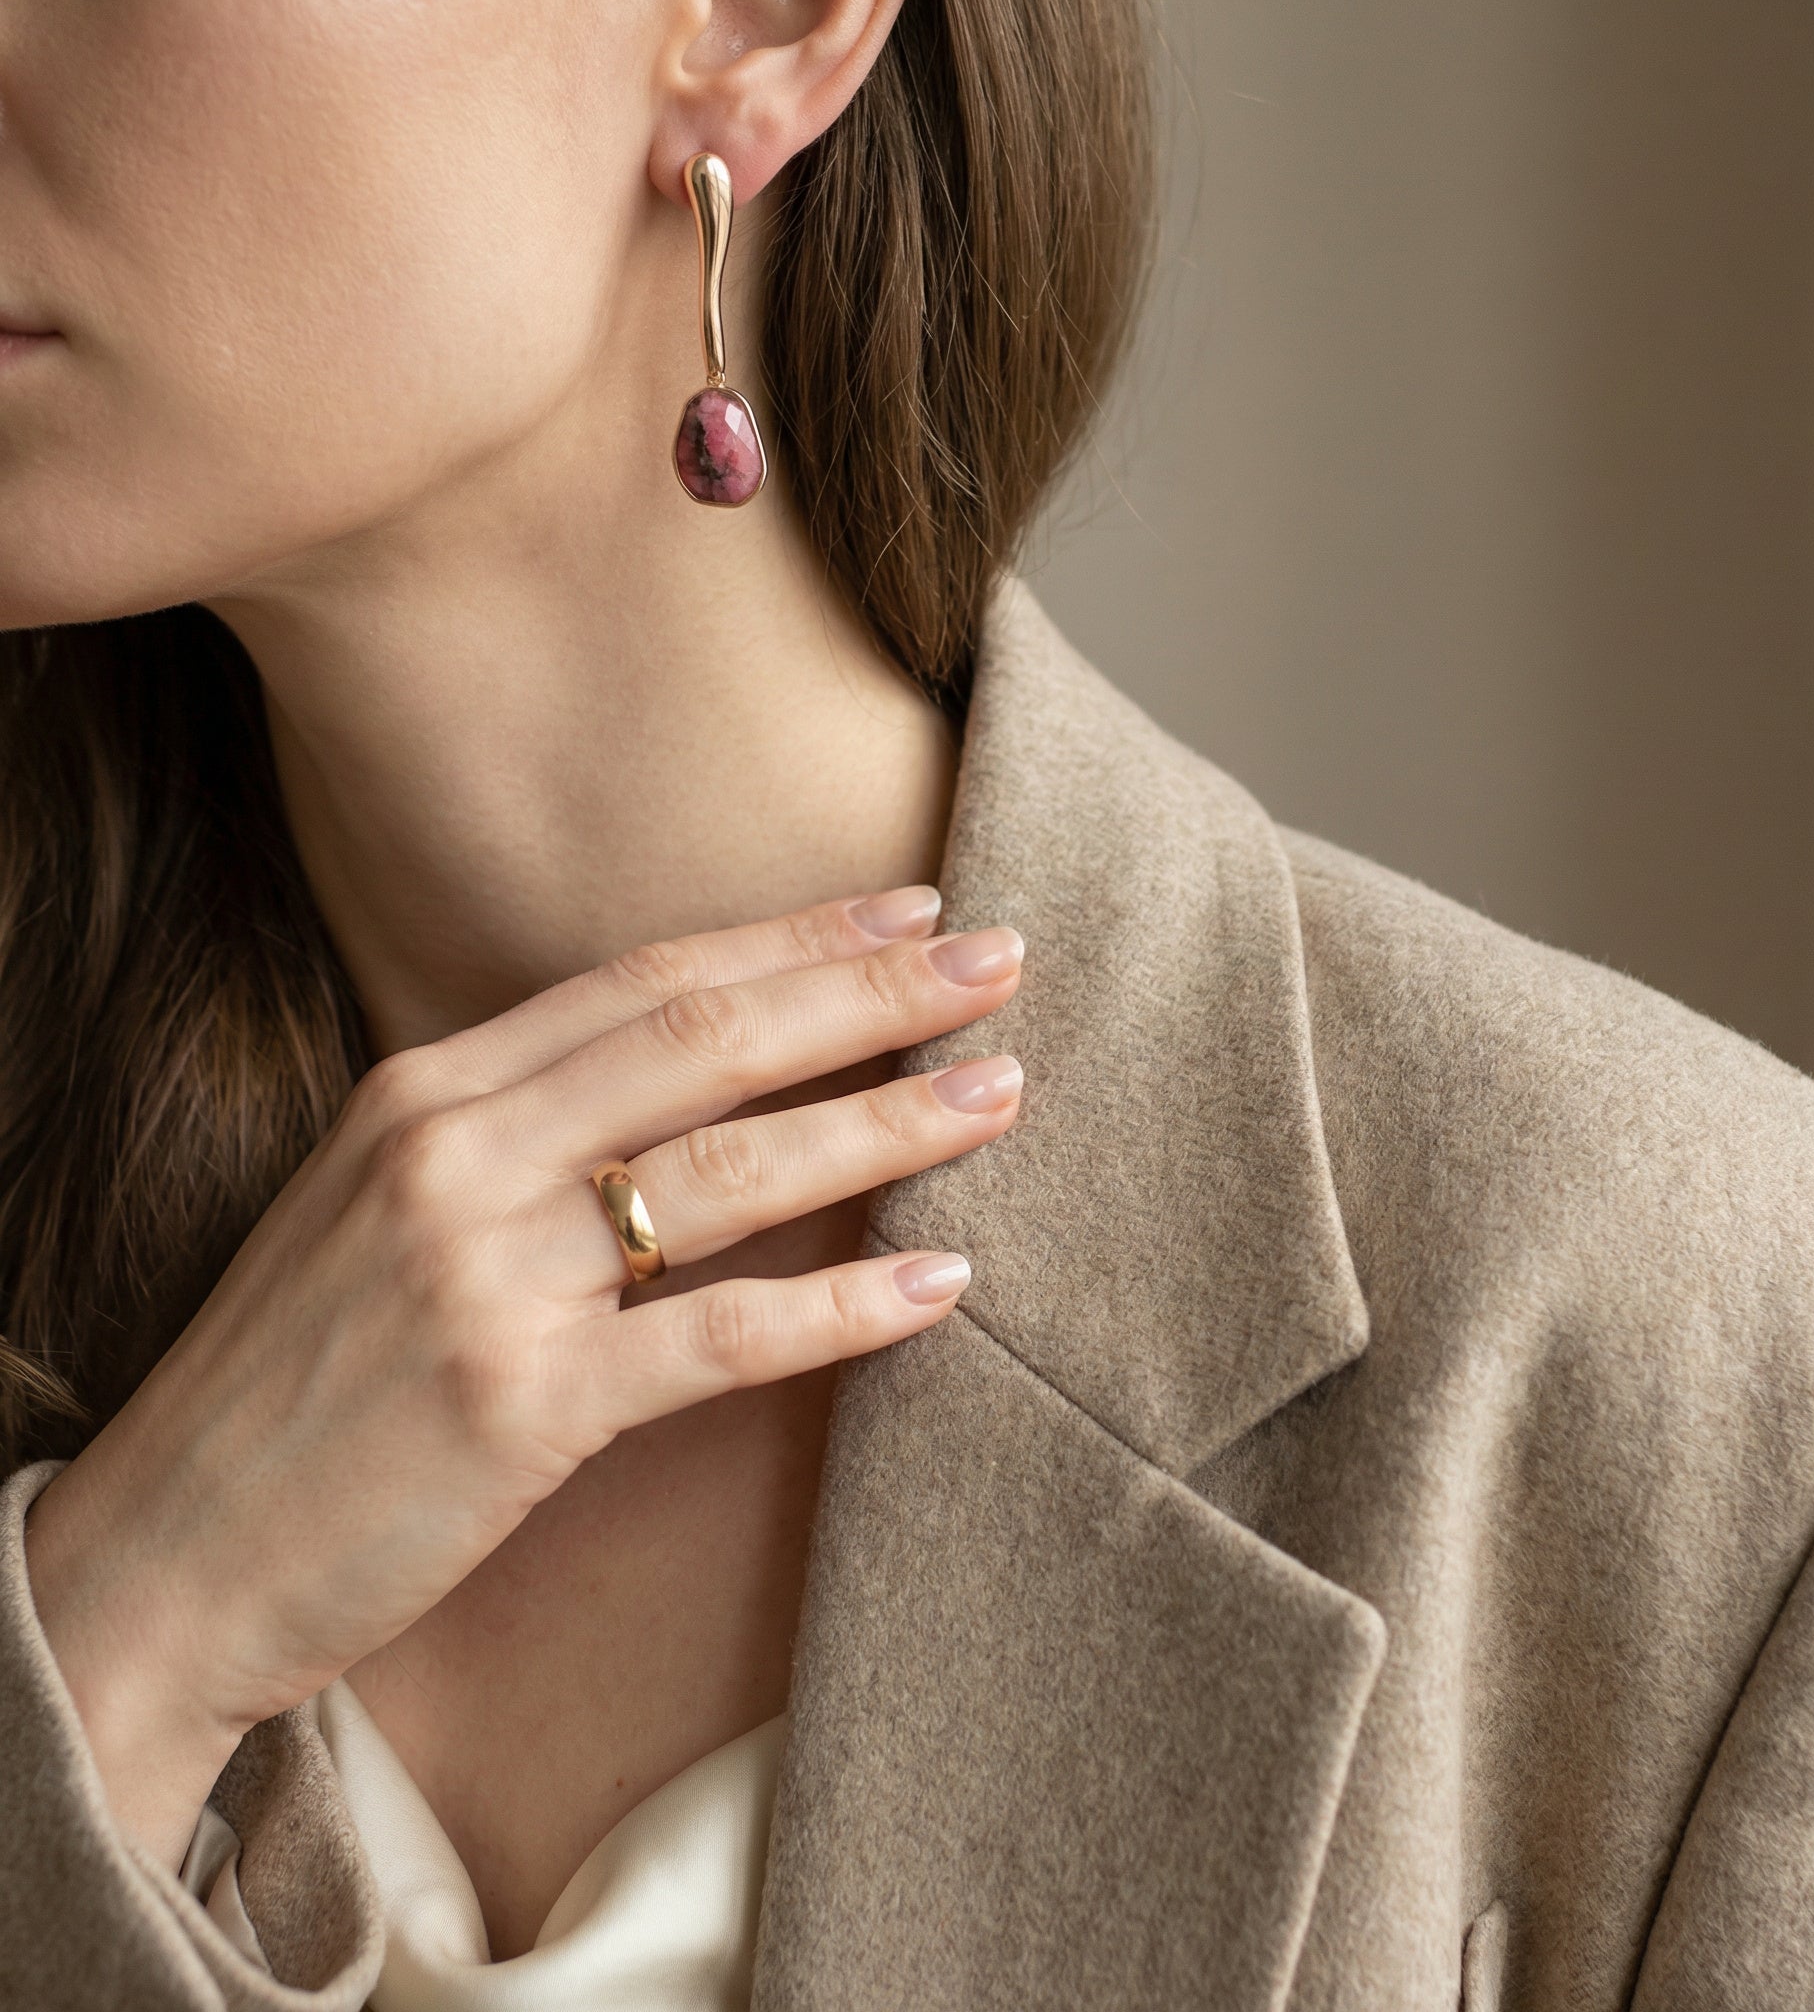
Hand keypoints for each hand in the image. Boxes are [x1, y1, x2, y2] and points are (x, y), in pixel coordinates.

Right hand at [22, 887, 1022, 1865]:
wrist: (160, 1557)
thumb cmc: (291, 1383)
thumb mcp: (374, 1208)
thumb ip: (512, 1135)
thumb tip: (680, 1091)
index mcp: (423, 1092)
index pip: (645, 980)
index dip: (790, 940)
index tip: (907, 910)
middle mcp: (454, 1156)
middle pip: (706, 1039)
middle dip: (869, 993)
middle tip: (997, 959)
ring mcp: (484, 1275)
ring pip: (731, 1171)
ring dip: (885, 1125)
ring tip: (999, 1092)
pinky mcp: (517, 1404)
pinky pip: (719, 1337)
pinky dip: (842, 1310)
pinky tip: (941, 1285)